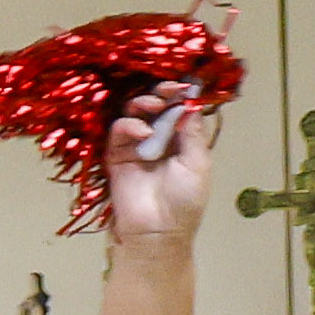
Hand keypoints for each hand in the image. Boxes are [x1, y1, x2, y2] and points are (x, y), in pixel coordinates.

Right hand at [103, 87, 219, 247]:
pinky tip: (140, 130)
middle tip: (167, 89)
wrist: (158, 230)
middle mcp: (160, 138)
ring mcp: (137, 145)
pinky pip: (119, 130)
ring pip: (136, 113)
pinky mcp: (116, 154)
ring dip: (144, 103)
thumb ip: (192, 133)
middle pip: (158, 106)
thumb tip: (190, 103)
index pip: (181, 109)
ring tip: (152, 105)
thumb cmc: (185, 200)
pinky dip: (129, 125)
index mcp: (183, 140)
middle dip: (163, 93)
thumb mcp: (198, 164)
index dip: (182, 95)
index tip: (186, 83)